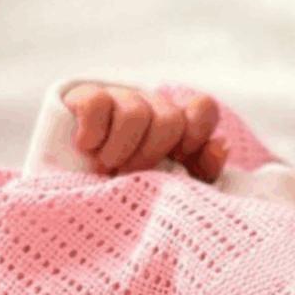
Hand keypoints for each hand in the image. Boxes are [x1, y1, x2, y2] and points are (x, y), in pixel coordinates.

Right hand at [63, 84, 228, 181]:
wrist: (74, 199)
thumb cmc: (132, 192)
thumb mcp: (172, 190)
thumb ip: (202, 171)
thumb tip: (219, 143)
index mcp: (179, 127)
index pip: (204, 108)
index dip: (196, 131)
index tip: (178, 157)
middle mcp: (152, 106)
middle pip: (169, 118)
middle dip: (150, 153)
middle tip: (128, 173)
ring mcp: (119, 98)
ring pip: (134, 112)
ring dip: (119, 149)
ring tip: (104, 167)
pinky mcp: (83, 96)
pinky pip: (97, 102)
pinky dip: (93, 132)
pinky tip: (86, 147)